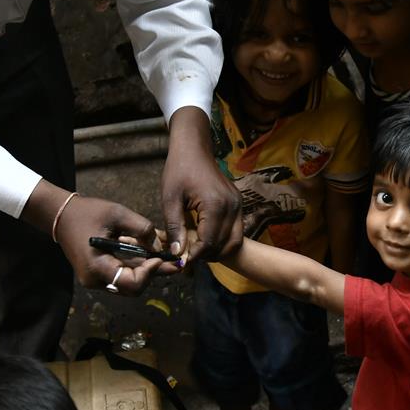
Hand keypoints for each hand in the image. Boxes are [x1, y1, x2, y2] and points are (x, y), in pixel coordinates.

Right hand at [56, 193, 178, 295]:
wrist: (61, 215)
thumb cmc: (87, 212)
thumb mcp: (117, 214)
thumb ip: (141, 229)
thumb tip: (159, 246)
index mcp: (96, 267)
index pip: (131, 283)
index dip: (150, 272)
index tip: (159, 256)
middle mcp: (95, 280)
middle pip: (132, 287)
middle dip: (153, 273)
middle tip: (174, 262)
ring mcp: (95, 279)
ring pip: (129, 282)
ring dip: (146, 269)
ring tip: (163, 255)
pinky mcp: (98, 274)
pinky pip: (121, 275)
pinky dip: (135, 265)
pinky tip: (147, 253)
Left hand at [161, 107, 241, 262]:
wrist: (194, 148)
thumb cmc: (179, 170)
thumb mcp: (170, 199)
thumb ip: (175, 228)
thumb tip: (177, 254)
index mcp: (215, 205)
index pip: (208, 242)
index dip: (194, 256)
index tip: (181, 262)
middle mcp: (232, 207)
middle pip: (224, 245)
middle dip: (206, 256)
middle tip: (187, 258)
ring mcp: (238, 205)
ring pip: (234, 241)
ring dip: (217, 251)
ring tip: (197, 251)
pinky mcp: (238, 204)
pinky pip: (235, 231)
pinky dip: (222, 241)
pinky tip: (204, 239)